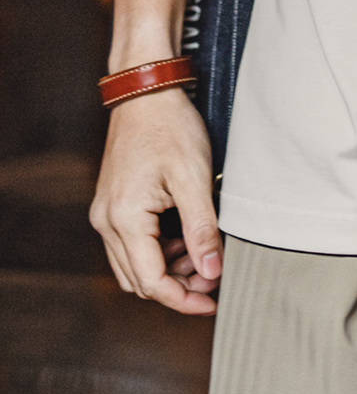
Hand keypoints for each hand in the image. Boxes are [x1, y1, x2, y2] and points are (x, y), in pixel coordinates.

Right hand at [90, 86, 221, 314]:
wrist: (145, 92)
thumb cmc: (168, 127)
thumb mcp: (193, 178)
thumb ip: (202, 229)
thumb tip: (212, 271)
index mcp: (124, 219)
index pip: (151, 282)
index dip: (184, 299)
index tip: (212, 301)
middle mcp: (107, 222)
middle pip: (139, 280)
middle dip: (178, 287)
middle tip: (213, 278)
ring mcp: (106, 213)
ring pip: (134, 265)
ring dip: (168, 270)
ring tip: (204, 256)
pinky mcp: (113, 204)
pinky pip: (132, 244)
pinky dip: (159, 251)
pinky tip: (186, 238)